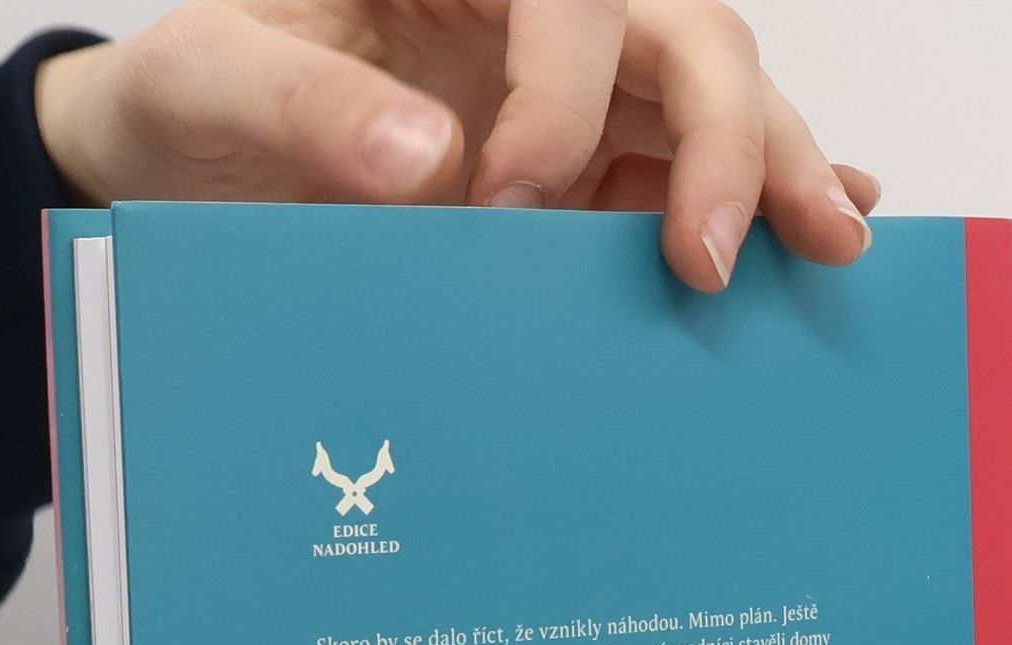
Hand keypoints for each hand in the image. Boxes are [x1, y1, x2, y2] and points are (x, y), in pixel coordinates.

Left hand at [34, 0, 877, 291]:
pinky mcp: (584, 175)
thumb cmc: (192, 103)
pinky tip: (818, 237)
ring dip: (774, 172)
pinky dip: (754, 202)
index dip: (561, 95)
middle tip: (718, 254)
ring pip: (711, 103)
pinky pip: (684, 178)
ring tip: (830, 245)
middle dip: (724, 138)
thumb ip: (301, 107)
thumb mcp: (206, 83)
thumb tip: (427, 167)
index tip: (506, 203)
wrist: (182, 170)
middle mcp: (535, 14)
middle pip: (683, 35)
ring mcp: (572, 94)